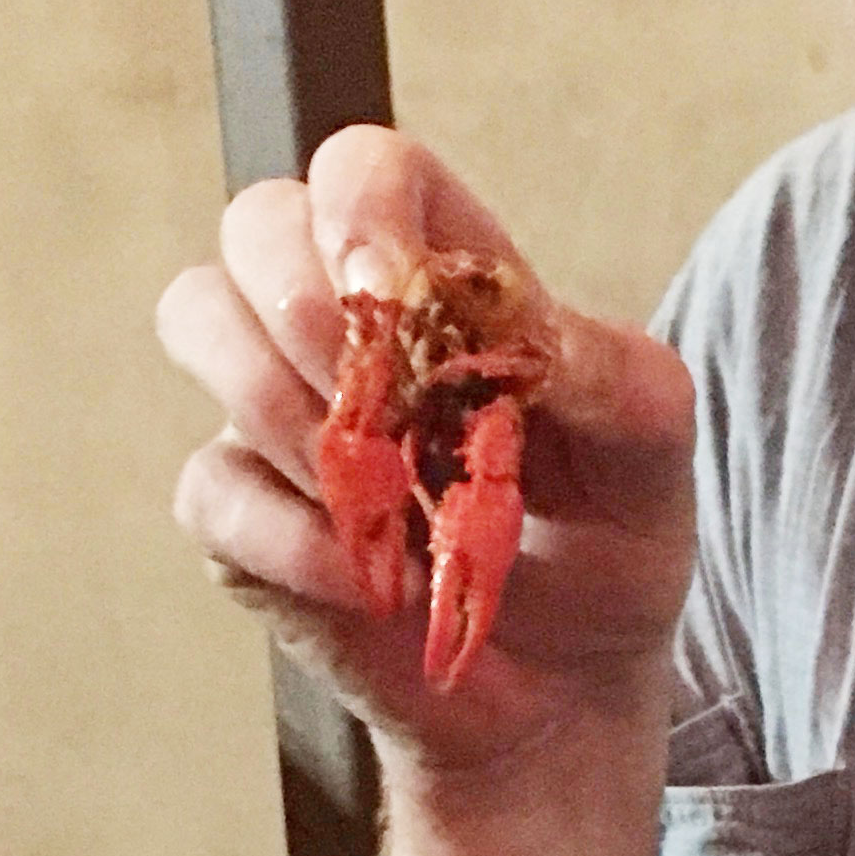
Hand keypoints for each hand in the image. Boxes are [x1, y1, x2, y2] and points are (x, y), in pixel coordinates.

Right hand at [159, 125, 696, 776]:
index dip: (359, 203)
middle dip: (310, 306)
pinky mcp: (241, 517)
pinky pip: (210, 486)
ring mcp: (276, 413)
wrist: (571, 687)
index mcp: (443, 275)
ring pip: (203, 321)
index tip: (394, 288)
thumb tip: (540, 339)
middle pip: (254, 221)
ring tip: (399, 503)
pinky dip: (298, 539)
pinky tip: (377, 581)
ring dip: (300, 416)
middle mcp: (341, 324)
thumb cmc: (605, 543)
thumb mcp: (651, 457)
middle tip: (391, 406)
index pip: (363, 167)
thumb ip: (618, 378)